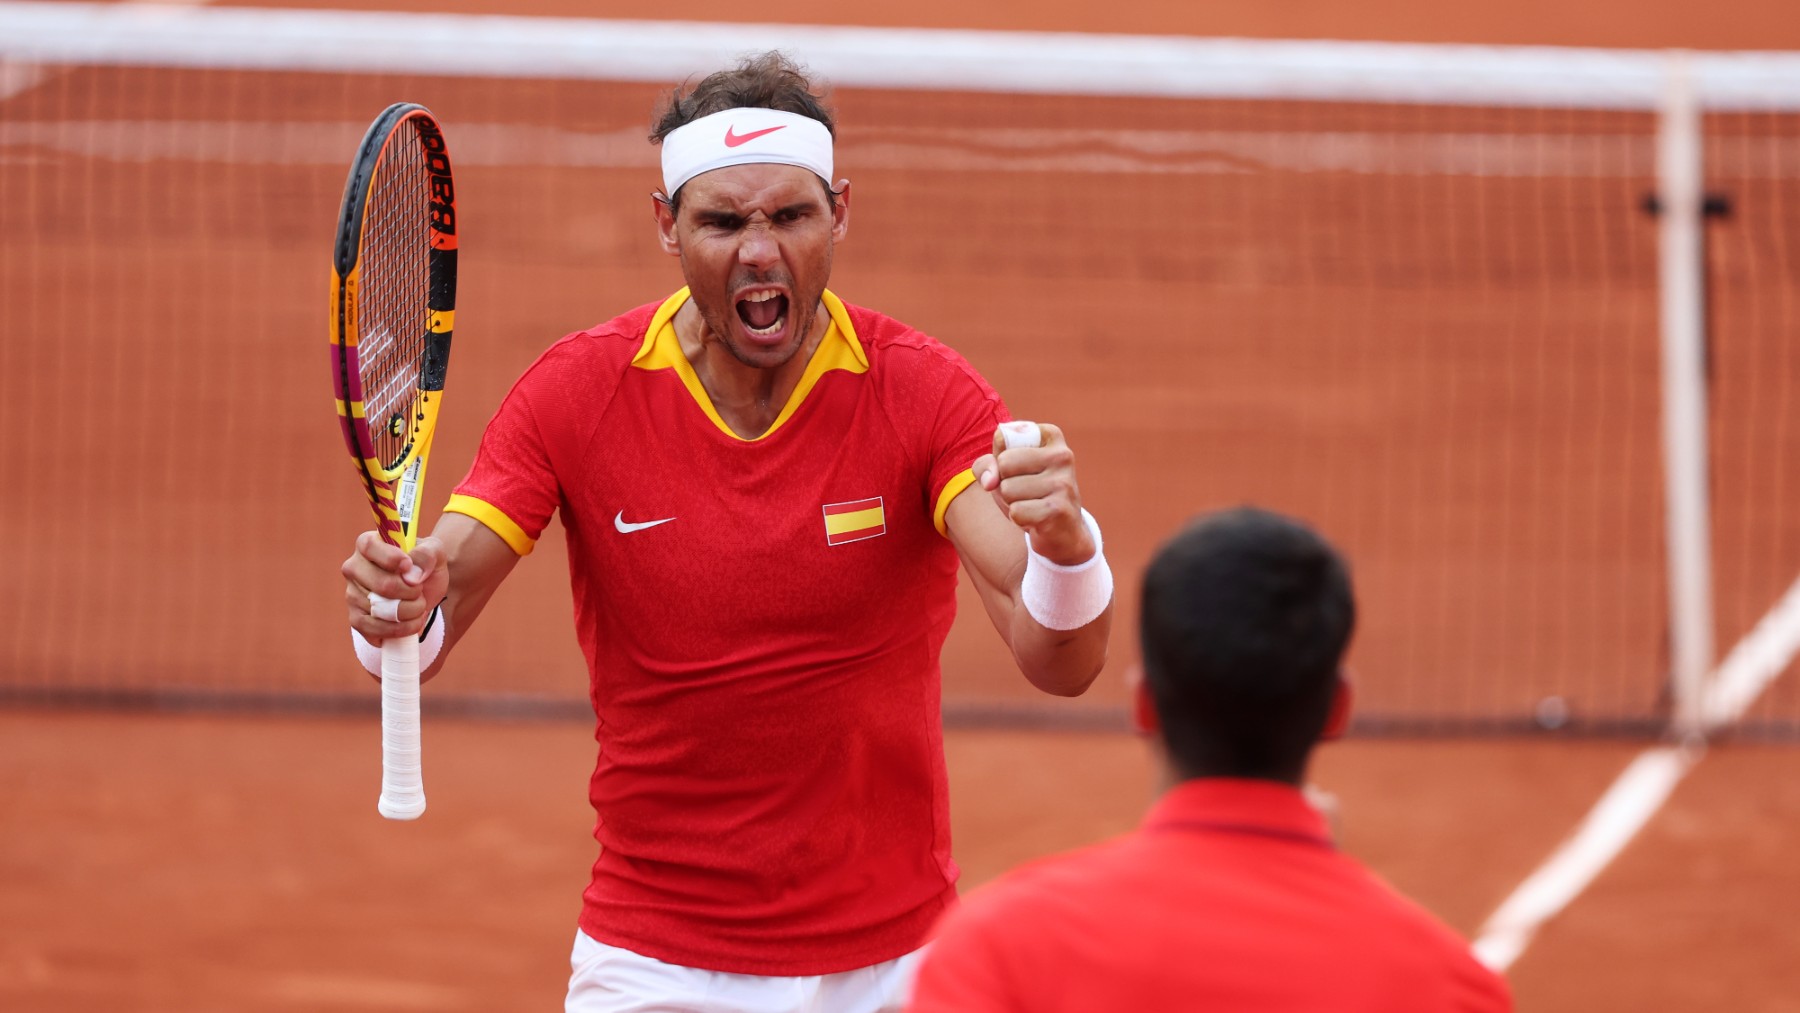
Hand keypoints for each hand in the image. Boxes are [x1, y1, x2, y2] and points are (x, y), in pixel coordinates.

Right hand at [342, 532, 447, 645]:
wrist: (424, 592)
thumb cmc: (423, 567)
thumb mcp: (434, 552)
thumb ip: (428, 554)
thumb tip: (412, 574)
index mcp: (368, 544)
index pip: (369, 546)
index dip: (390, 558)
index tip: (409, 565)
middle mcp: (354, 568)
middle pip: (382, 584)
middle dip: (411, 592)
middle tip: (420, 591)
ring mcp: (352, 594)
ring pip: (382, 610)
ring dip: (410, 611)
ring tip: (418, 605)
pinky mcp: (356, 619)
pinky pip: (375, 629)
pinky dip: (400, 629)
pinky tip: (412, 622)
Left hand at [972, 421, 1095, 566]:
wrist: (1063, 531)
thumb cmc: (1030, 493)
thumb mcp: (1005, 472)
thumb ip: (986, 464)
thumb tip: (989, 482)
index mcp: (1049, 436)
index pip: (1002, 438)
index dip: (1001, 460)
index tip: (1020, 468)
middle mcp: (1062, 455)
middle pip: (1004, 463)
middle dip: (1004, 483)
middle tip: (1024, 492)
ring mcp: (1063, 482)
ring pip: (1007, 489)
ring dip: (1012, 503)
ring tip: (1031, 505)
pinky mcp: (1059, 509)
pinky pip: (1016, 511)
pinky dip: (1019, 519)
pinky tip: (1036, 519)